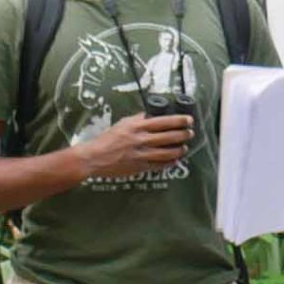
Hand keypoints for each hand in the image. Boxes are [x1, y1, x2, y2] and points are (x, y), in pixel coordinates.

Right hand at [73, 113, 192, 178]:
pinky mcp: (140, 167)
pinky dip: (170, 162)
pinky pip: (160, 165)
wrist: (94, 157)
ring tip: (184, 147)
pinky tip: (175, 159)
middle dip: (183, 134)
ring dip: (179, 149)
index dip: (179, 121)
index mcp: (137, 127)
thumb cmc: (106, 140)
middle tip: (190, 133)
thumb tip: (149, 115)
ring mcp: (142, 154)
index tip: (189, 120)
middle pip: (170, 136)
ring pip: (168, 152)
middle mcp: (141, 139)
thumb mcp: (122, 124)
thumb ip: (137, 120)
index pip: (164, 122)